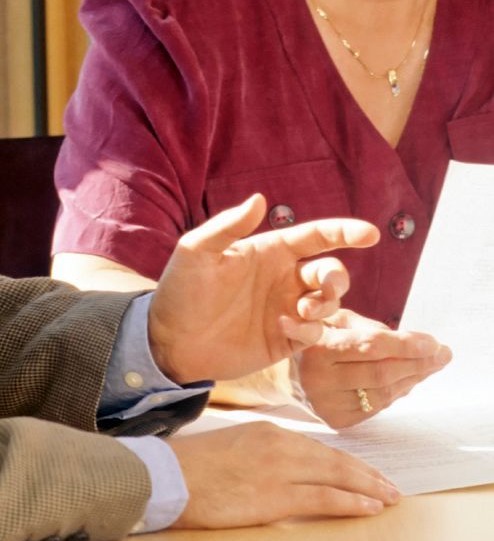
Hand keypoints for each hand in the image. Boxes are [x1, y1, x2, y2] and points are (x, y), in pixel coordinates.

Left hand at [148, 194, 378, 383]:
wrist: (170, 341)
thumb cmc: (180, 290)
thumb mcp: (197, 251)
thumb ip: (228, 226)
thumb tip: (259, 199)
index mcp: (270, 250)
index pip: (316, 236)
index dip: (345, 232)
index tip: (370, 234)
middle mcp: (284, 278)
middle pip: (331, 271)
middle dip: (337, 277)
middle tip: (323, 287)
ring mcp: (287, 308)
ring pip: (329, 303)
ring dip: (325, 305)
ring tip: (302, 311)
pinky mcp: (286, 340)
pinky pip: (315, 334)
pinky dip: (310, 330)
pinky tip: (285, 328)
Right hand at [169, 421, 399, 527]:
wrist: (169, 477)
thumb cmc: (194, 467)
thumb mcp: (234, 448)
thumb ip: (262, 454)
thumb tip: (286, 472)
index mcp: (269, 431)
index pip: (318, 446)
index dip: (346, 460)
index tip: (365, 470)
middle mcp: (279, 444)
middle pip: (334, 458)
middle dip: (366, 472)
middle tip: (391, 485)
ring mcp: (279, 469)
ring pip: (336, 475)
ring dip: (367, 487)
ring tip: (389, 496)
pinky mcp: (274, 496)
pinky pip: (323, 498)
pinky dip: (351, 501)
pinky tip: (369, 506)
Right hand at [297, 309, 451, 427]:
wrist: (283, 374)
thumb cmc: (314, 338)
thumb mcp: (332, 319)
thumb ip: (367, 327)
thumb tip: (409, 341)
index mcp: (318, 346)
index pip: (370, 346)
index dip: (405, 344)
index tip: (433, 341)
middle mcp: (320, 378)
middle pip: (382, 373)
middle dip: (418, 363)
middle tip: (442, 353)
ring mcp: (328, 404)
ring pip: (383, 394)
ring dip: (413, 379)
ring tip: (432, 365)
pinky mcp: (336, 421)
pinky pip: (376, 407)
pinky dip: (397, 393)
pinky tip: (409, 380)